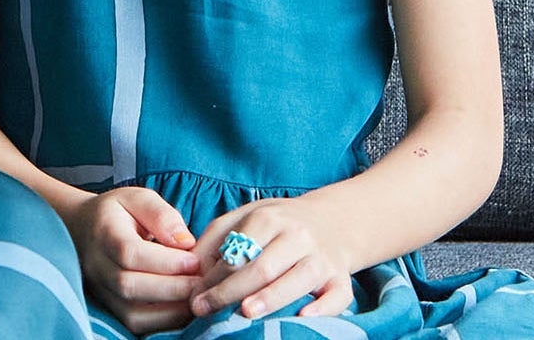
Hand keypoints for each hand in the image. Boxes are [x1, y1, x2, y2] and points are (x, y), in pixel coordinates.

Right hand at [61, 187, 200, 335]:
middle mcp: (96, 265)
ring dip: (170, 311)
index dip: (165, 262)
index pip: (129, 253)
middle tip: (202, 282)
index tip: (194, 261)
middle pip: (130, 286)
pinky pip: (136, 325)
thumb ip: (161, 214)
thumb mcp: (138, 198)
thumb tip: (185, 242)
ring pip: (132, 314)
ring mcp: (100, 291)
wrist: (82, 229)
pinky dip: (163, 322)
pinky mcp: (109, 309)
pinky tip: (183, 307)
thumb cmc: (118, 212)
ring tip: (196, 297)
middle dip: (172, 288)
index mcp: (104, 232)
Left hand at [189, 197, 353, 322]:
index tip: (193, 296)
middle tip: (205, 310)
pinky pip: (338, 296)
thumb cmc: (278, 223)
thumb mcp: (245, 216)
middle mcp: (297, 237)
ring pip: (298, 280)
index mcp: (269, 219)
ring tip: (245, 313)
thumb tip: (190, 267)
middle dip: (231, 291)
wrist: (332, 221)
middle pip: (263, 267)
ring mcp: (322, 259)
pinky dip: (323, 308)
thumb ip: (216, 237)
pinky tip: (302, 317)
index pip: (238, 251)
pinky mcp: (342, 279)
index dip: (213, 276)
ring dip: (270, 298)